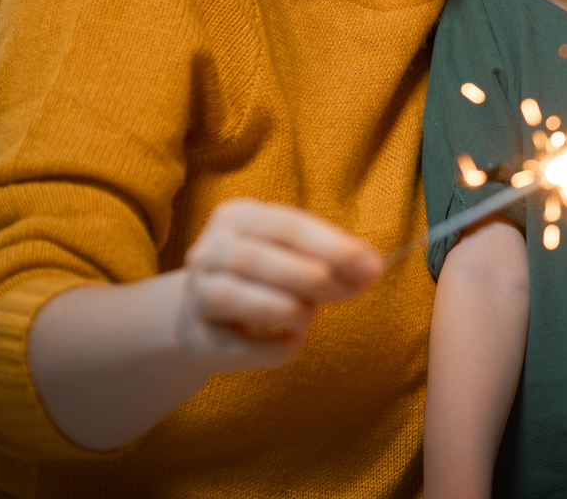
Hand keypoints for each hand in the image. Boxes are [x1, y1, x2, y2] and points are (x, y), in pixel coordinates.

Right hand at [176, 197, 382, 368]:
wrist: (204, 319)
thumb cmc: (265, 278)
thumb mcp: (298, 256)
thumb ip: (334, 260)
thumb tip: (371, 270)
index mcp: (237, 217)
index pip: (288, 225)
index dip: (333, 247)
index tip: (371, 267)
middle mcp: (208, 251)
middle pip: (254, 258)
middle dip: (309, 277)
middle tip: (343, 292)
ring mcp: (195, 295)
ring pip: (231, 297)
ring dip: (285, 309)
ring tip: (308, 315)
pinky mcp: (196, 338)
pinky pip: (237, 346)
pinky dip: (274, 348)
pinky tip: (292, 340)